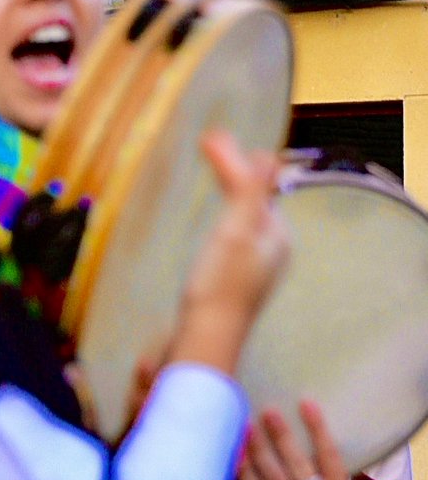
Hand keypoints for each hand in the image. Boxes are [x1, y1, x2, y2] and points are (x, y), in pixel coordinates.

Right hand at [167, 130, 289, 375]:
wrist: (203, 341)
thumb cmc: (220, 285)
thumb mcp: (237, 230)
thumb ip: (251, 192)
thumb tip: (267, 153)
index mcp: (276, 237)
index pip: (260, 186)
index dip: (236, 160)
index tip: (208, 138)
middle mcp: (269, 252)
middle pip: (253, 202)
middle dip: (234, 174)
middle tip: (208, 144)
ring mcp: (251, 270)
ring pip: (242, 220)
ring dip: (228, 195)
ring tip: (212, 173)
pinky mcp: (231, 282)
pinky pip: (230, 238)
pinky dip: (219, 219)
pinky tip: (208, 225)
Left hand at [237, 400, 351, 479]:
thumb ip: (314, 459)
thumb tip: (296, 408)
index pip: (331, 458)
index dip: (319, 430)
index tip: (306, 402)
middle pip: (300, 469)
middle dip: (283, 438)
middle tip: (268, 411)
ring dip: (260, 452)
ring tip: (248, 427)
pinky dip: (246, 474)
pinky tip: (238, 454)